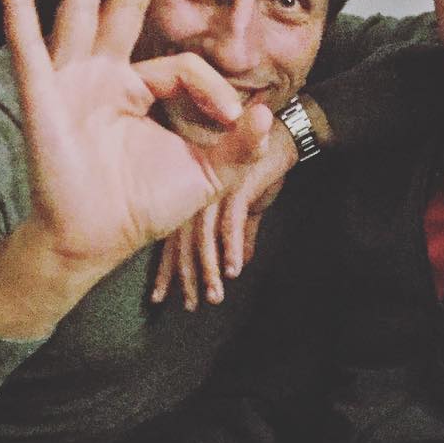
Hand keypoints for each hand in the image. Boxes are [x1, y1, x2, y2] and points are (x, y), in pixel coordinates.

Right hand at [1, 0, 272, 276]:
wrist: (97, 239)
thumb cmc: (144, 205)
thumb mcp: (207, 174)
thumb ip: (238, 144)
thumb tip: (264, 111)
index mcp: (139, 90)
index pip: (183, 66)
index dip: (213, 88)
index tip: (229, 118)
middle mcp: (103, 77)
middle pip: (124, 10)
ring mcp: (71, 83)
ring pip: (81, 14)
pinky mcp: (45, 98)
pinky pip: (30, 48)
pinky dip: (19, 10)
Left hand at [150, 138, 293, 308]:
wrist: (281, 136)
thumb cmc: (262, 165)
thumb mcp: (248, 203)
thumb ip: (242, 232)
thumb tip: (241, 262)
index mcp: (193, 199)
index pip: (175, 240)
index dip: (168, 271)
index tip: (162, 297)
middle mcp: (196, 195)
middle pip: (185, 242)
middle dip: (186, 277)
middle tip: (191, 306)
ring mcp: (214, 190)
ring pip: (204, 236)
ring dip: (208, 269)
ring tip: (214, 296)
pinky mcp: (237, 186)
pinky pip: (231, 222)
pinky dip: (232, 247)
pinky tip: (233, 270)